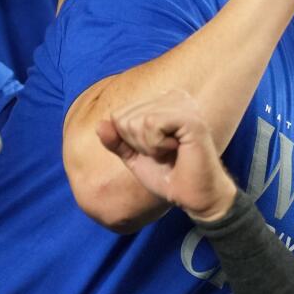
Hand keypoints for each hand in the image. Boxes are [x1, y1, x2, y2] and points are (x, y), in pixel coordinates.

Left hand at [96, 88, 239, 221]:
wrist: (193, 197)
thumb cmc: (169, 175)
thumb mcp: (135, 157)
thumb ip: (117, 141)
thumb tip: (99, 125)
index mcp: (163, 100)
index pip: (119, 114)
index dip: (129, 141)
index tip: (154, 151)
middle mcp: (174, 96)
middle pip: (125, 117)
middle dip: (138, 144)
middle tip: (163, 154)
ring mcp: (184, 104)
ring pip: (137, 120)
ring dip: (148, 146)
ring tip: (170, 152)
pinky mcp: (190, 118)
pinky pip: (152, 124)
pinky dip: (156, 145)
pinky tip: (176, 149)